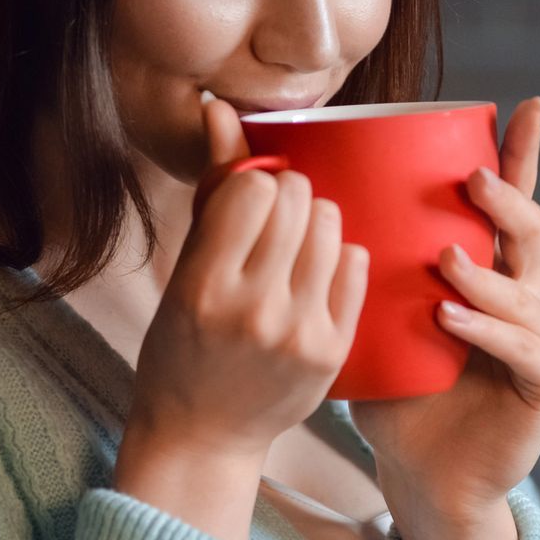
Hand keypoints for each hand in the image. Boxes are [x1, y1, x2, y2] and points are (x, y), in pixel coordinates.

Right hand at [125, 95, 370, 465]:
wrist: (204, 432)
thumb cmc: (184, 342)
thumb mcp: (184, 268)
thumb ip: (210, 188)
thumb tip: (218, 106)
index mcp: (203, 286)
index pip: (253, 188)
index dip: (252, 183)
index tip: (245, 202)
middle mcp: (253, 309)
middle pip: (297, 198)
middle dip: (286, 195)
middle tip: (272, 224)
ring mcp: (299, 332)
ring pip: (331, 224)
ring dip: (314, 221)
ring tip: (293, 249)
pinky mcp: (333, 349)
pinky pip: (354, 262)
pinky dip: (336, 257)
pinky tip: (314, 276)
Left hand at [348, 97, 539, 523]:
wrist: (419, 471)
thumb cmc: (391, 386)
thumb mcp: (362, 312)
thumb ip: (343, 260)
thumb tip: (278, 193)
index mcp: (489, 269)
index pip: (509, 201)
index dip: (523, 154)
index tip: (529, 106)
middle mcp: (527, 296)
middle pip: (530, 231)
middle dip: (505, 199)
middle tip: (470, 179)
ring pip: (527, 293)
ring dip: (485, 275)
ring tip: (444, 262)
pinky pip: (528, 351)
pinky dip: (489, 333)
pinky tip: (452, 321)